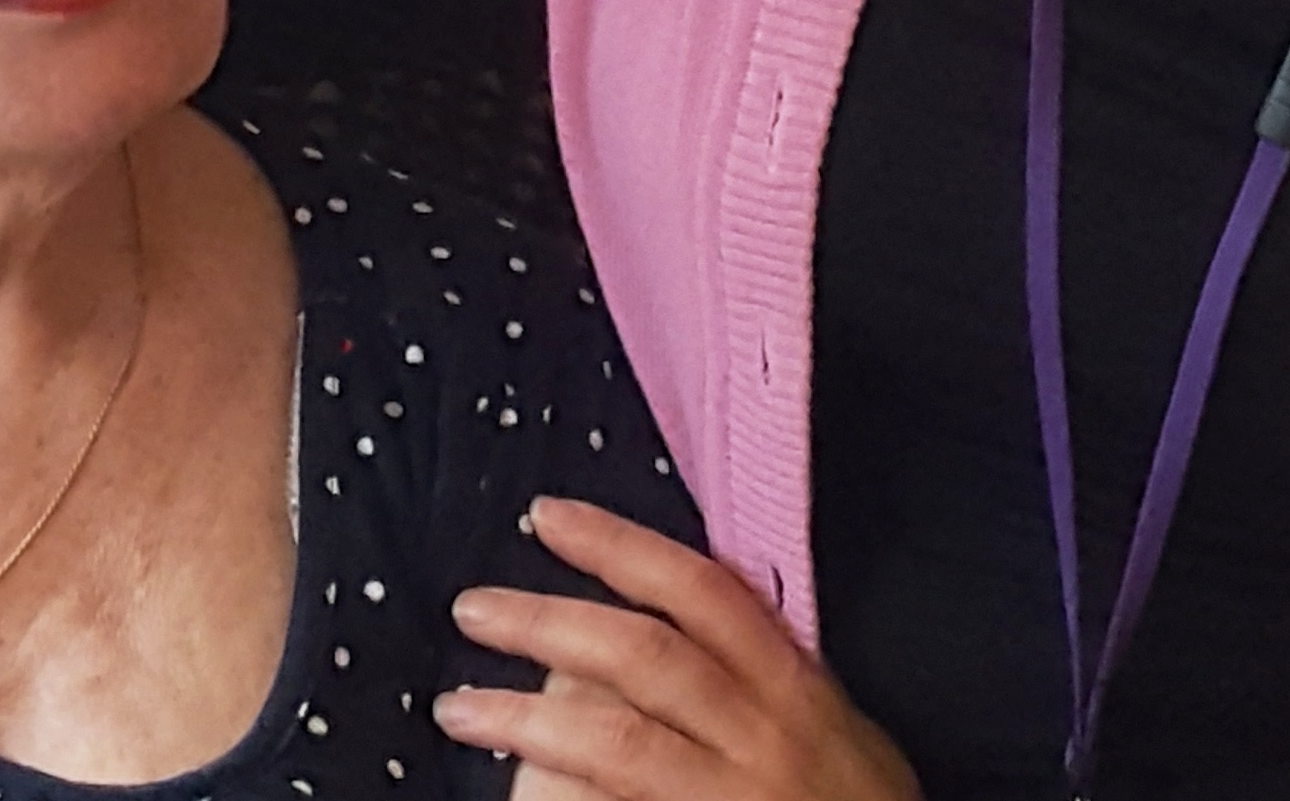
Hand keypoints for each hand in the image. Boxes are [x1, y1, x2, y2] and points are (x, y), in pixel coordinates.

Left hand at [433, 495, 921, 800]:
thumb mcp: (831, 726)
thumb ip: (758, 672)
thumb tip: (655, 618)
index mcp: (793, 688)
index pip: (698, 592)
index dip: (619, 545)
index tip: (547, 516)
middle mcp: (761, 739)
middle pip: (640, 659)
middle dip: (547, 623)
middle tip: (474, 608)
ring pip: (612, 745)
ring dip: (522, 721)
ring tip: (458, 706)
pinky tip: (514, 793)